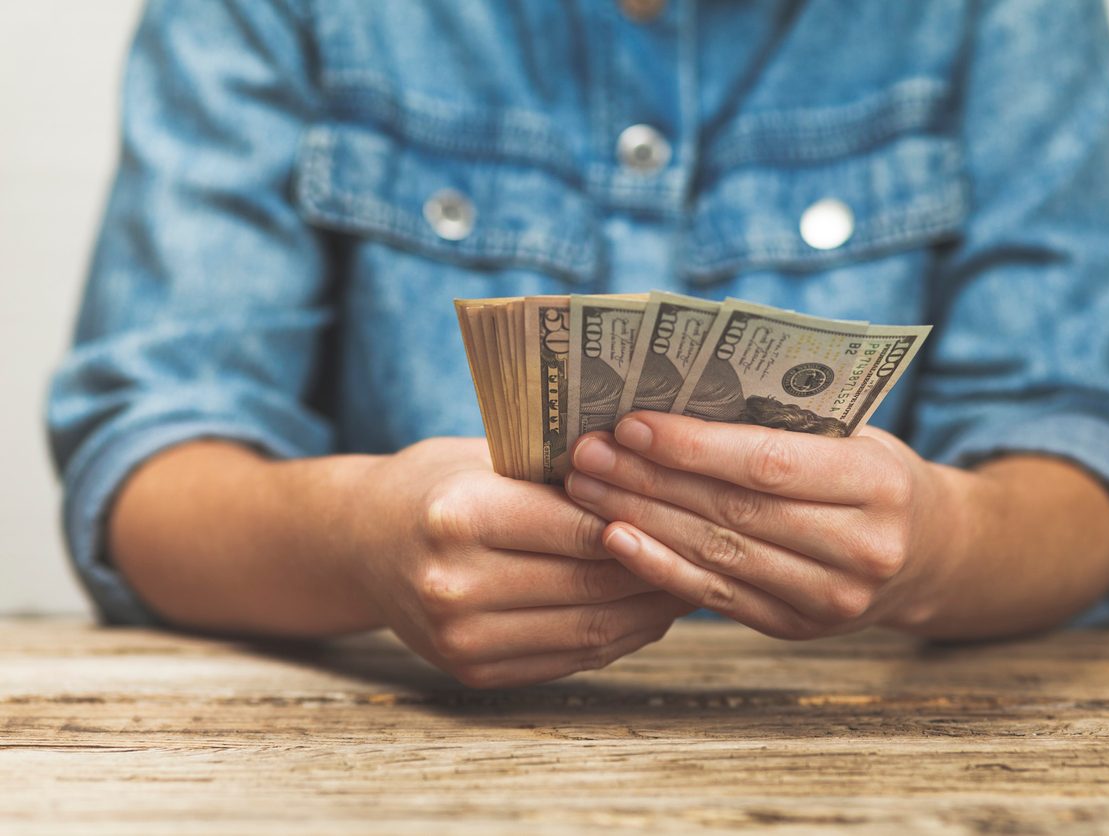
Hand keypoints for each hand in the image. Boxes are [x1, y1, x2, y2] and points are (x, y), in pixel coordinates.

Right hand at [352, 437, 693, 686]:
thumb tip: (659, 485)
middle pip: (591, 583)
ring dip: (650, 610)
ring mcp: (461, 638)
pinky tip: (646, 611)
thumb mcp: (489, 458)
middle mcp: (456, 584)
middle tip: (710, 549)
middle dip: (660, 569)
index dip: (646, 522)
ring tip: (690, 581)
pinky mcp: (472, 672)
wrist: (361, 544)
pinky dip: (619, 637)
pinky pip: (570, 659)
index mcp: (461, 517)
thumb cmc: (439, 484)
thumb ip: (561, 477)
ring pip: (590, 630)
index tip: (693, 512)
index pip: (583, 527)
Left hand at [563, 413, 972, 639]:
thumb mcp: (853, 433)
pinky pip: (718, 597)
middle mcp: (862, 549)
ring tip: (586, 489)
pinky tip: (615, 541)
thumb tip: (674, 396)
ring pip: (718, 554)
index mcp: (878, 483)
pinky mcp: (800, 629)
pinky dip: (660, 569)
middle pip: (733, 511)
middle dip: (649, 480)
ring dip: (641, 520)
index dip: (693, 446)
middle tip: (587, 453)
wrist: (929, 554)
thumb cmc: (872, 473)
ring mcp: (832, 600)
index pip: (768, 463)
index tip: (630, 423)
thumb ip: (782, 421)